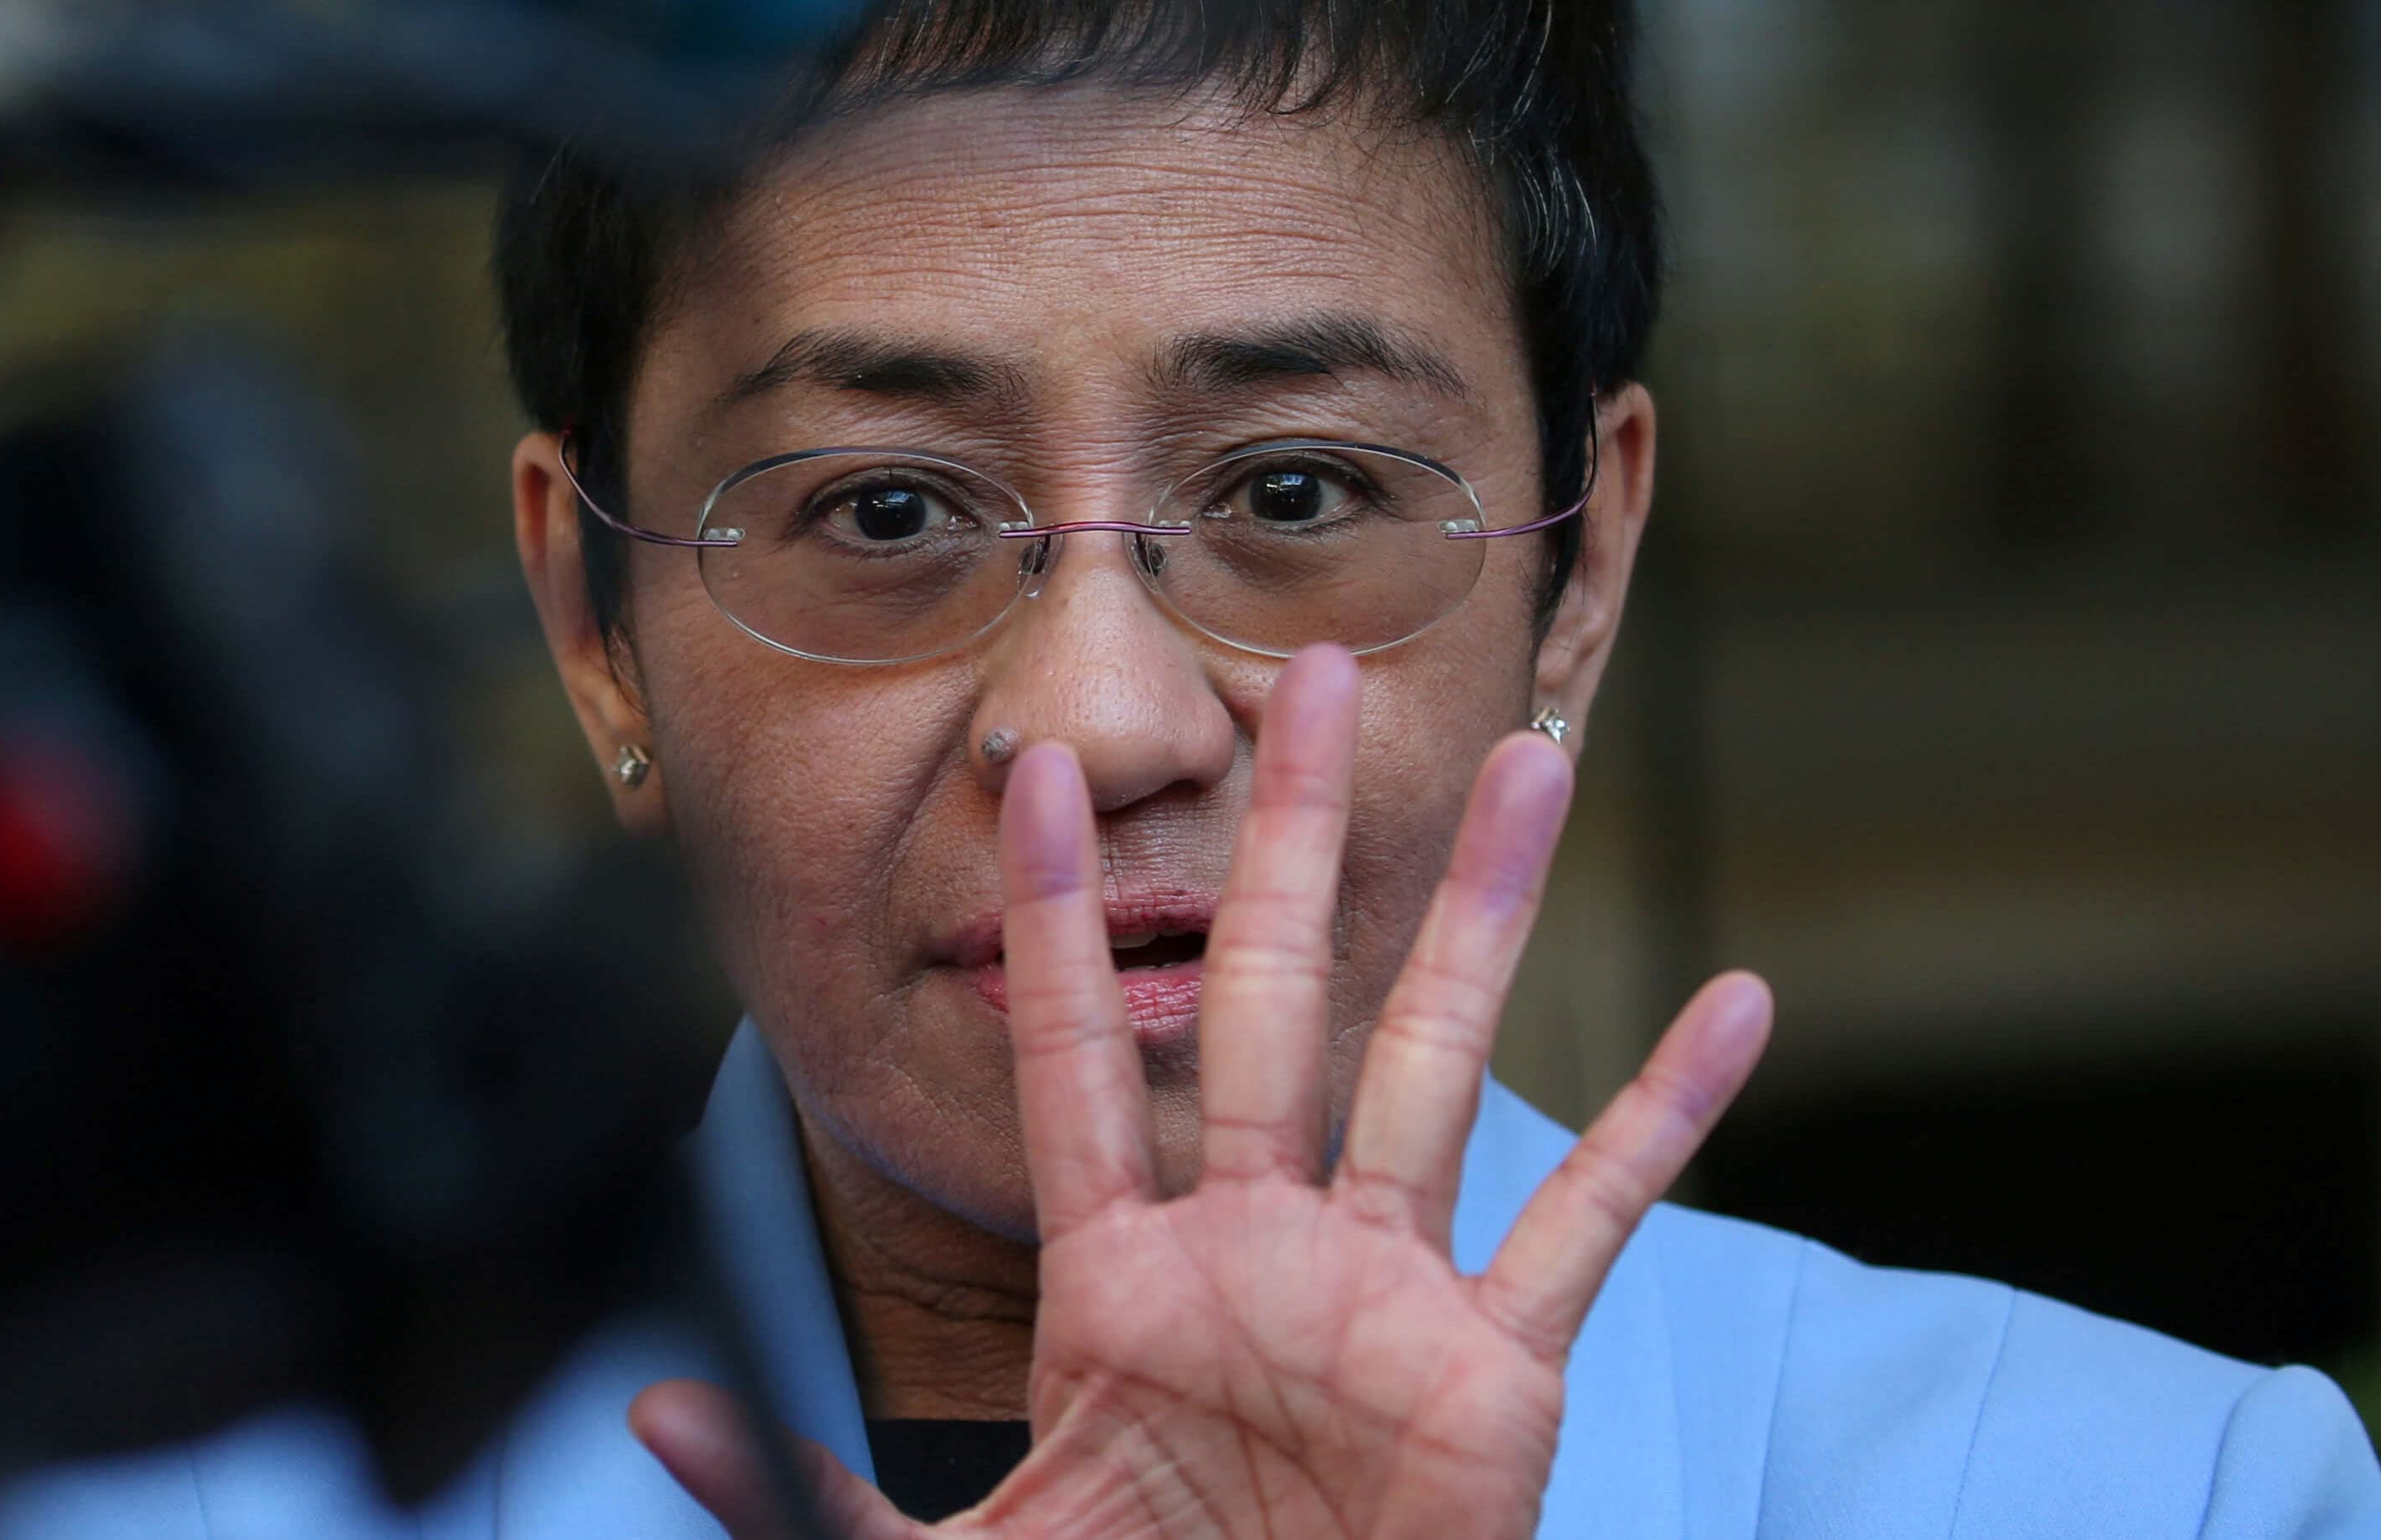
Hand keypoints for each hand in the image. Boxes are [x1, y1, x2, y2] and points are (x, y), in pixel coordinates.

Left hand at [631, 647, 1772, 1537]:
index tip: (1035, 775)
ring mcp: (1380, 1298)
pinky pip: (1588, 1221)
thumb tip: (647, 1397)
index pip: (1075, 1060)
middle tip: (1304, 677)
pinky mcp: (1489, 1373)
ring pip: (1436, 1061)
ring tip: (1530, 762)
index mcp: (1118, 1284)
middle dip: (1281, 835)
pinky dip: (1666, 1120)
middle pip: (1266, 997)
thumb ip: (795, 1491)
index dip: (1053, 919)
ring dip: (1482, 914)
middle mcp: (1253, 1250)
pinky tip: (1734, 1007)